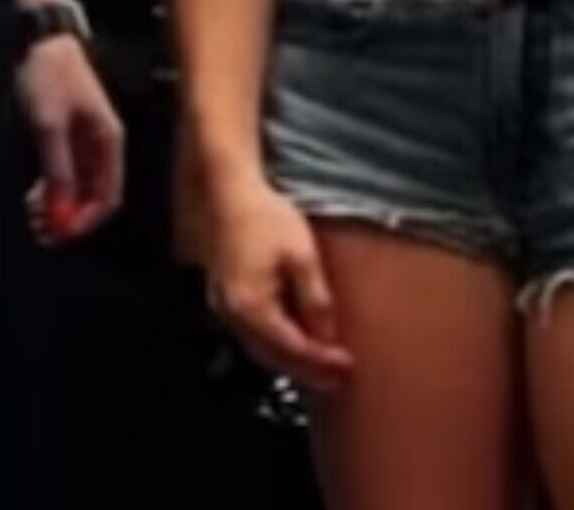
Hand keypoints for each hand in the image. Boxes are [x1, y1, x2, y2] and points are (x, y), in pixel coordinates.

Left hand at [17, 35, 124, 242]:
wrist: (41, 39)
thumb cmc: (49, 77)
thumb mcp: (49, 125)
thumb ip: (58, 170)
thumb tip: (60, 215)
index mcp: (108, 140)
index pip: (109, 197)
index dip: (85, 221)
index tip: (57, 235)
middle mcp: (102, 145)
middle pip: (93, 197)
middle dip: (68, 218)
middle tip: (37, 229)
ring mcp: (85, 141)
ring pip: (78, 189)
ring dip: (57, 207)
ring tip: (30, 214)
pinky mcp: (68, 137)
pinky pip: (65, 175)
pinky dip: (51, 191)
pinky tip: (31, 197)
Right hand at [205, 175, 352, 392]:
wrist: (228, 194)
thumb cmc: (266, 218)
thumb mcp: (300, 255)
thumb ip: (314, 298)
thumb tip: (327, 335)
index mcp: (252, 309)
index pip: (292, 349)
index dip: (321, 361)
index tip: (348, 368)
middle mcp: (233, 318)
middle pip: (274, 358)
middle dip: (308, 371)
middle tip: (339, 380)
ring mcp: (225, 311)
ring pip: (261, 351)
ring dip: (292, 363)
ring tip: (322, 368)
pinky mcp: (225, 300)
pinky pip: (253, 336)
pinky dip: (277, 346)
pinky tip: (294, 343)